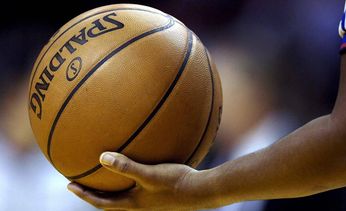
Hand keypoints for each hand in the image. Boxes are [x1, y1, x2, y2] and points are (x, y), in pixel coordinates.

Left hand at [67, 152, 213, 210]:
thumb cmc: (175, 183)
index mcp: (132, 203)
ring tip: (102, 173)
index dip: (84, 195)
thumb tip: (102, 157)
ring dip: (110, 185)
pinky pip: (135, 185)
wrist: (200, 191)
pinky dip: (127, 178)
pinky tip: (134, 163)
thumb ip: (126, 166)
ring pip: (122, 193)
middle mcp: (137, 203)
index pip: (100, 202)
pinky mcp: (157, 192)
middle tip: (81, 180)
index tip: (69, 185)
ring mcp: (147, 199)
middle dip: (93, 190)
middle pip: (109, 199)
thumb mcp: (149, 174)